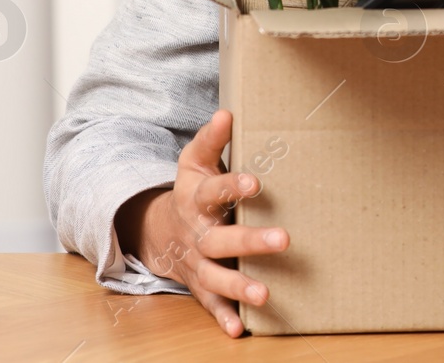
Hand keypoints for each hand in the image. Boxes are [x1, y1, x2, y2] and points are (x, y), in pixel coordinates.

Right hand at [113, 109, 288, 337]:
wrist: (159, 230)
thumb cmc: (191, 190)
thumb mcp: (194, 162)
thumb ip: (211, 139)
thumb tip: (227, 113)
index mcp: (197, 200)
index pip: (214, 192)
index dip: (232, 186)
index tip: (254, 183)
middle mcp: (197, 234)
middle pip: (222, 239)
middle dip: (251, 241)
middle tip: (284, 239)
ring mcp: (198, 263)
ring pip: (217, 277)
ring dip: (240, 287)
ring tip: (265, 294)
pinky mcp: (200, 286)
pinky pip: (210, 305)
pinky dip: (223, 317)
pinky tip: (241, 330)